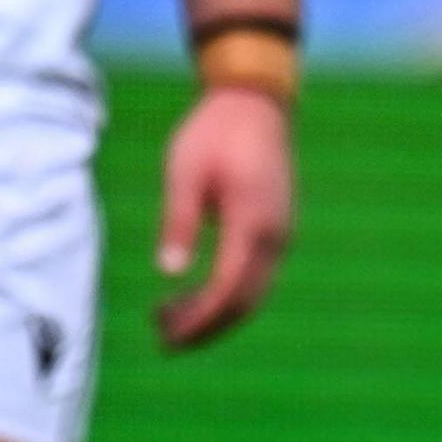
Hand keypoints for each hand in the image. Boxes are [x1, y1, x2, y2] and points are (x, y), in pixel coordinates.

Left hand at [155, 87, 294, 349]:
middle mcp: (274, 234)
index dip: (200, 320)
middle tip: (161, 339)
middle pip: (245, 301)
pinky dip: (225, 295)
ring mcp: (280, 233)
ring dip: (213, 313)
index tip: (167, 336)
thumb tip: (169, 271)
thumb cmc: (215, 133)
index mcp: (253, 220)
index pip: (229, 288)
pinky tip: (193, 295)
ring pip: (252, 293)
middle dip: (205, 327)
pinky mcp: (276, 230)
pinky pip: (255, 277)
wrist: (256, 103)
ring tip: (167, 318)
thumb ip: (179, 221)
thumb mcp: (185, 171)